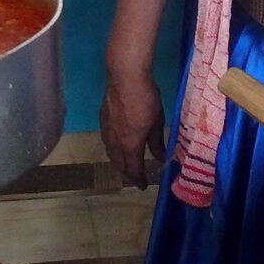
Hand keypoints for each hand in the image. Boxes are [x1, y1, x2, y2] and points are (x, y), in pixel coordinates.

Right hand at [101, 67, 167, 187]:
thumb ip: (157, 142)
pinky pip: (107, 141)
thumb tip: (161, 157)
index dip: (138, 179)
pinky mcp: (102, 119)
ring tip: (126, 162)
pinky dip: (113, 148)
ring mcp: (106, 130)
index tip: (143, 186)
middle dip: (127, 172)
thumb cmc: (145, 100)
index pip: (133, 169)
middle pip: (119, 164)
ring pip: (110, 153)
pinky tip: (118, 143)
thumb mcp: (157, 123)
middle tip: (135, 175)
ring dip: (118, 161)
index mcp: (130, 146)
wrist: (125, 78)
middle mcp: (115, 142)